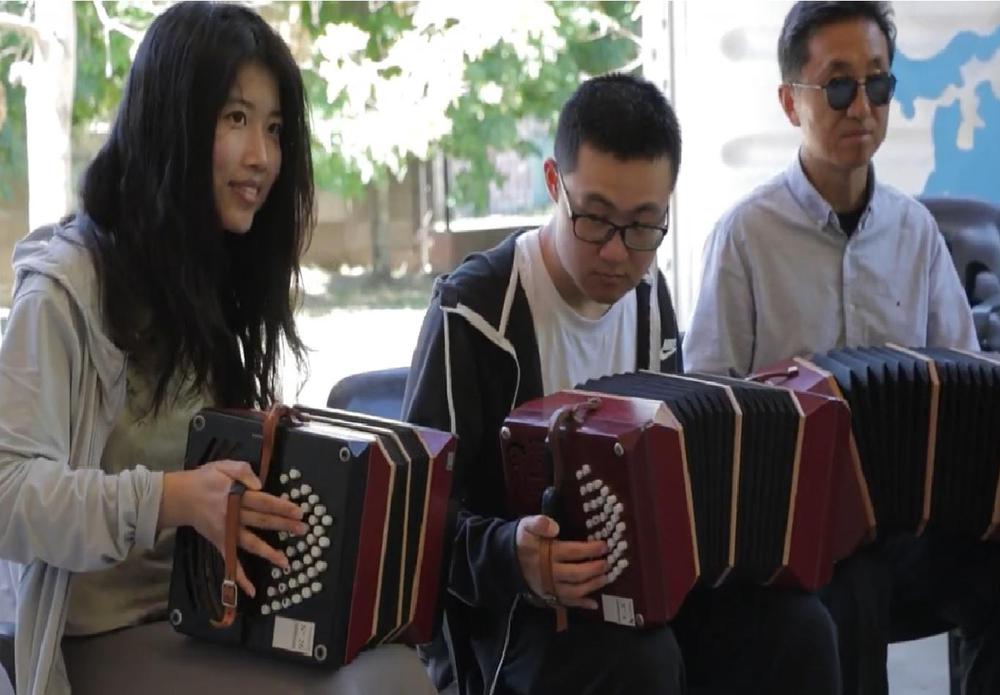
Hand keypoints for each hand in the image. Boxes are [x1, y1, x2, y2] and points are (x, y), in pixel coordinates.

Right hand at [159, 460, 307, 596]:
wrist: (180, 497)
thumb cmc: (205, 479)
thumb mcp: (222, 466)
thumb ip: (242, 470)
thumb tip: (260, 484)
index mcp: (234, 495)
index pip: (263, 502)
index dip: (281, 507)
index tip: (299, 511)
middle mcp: (232, 515)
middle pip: (262, 521)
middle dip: (284, 526)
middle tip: (303, 530)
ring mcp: (226, 532)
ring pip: (250, 544)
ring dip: (269, 553)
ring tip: (286, 562)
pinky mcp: (219, 542)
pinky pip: (231, 561)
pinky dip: (239, 577)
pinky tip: (251, 590)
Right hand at [515, 515, 608, 609]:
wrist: (505, 559)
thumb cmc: (523, 540)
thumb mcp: (526, 525)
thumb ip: (539, 523)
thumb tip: (555, 527)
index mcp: (545, 554)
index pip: (572, 552)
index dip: (590, 550)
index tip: (604, 546)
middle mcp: (549, 573)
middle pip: (576, 574)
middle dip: (594, 569)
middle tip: (608, 563)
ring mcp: (549, 587)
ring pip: (573, 591)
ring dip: (591, 586)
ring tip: (605, 578)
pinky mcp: (548, 596)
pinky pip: (566, 602)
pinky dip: (581, 604)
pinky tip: (594, 603)